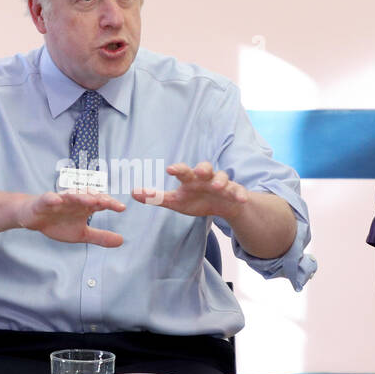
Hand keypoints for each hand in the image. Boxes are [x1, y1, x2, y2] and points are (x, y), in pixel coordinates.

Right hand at [16, 191, 125, 246]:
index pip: (100, 202)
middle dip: (97, 198)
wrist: (33, 218)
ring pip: (70, 195)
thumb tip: (122, 241)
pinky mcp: (43, 202)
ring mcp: (58, 199)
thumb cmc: (59, 223)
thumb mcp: (81, 234)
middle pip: (87, 196)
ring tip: (89, 201)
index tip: (122, 208)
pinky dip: (52, 198)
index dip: (110, 204)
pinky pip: (48, 198)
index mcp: (84, 206)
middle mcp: (74, 200)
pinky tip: (57, 200)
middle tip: (107, 203)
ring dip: (80, 196)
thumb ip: (100, 237)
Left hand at [133, 162, 248, 219]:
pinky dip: (240, 194)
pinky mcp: (235, 192)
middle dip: (203, 169)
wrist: (222, 205)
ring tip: (218, 187)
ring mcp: (222, 184)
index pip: (183, 171)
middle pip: (205, 168)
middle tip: (200, 172)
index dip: (178, 169)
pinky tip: (242, 198)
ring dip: (221, 181)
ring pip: (223, 178)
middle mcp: (206, 178)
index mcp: (191, 179)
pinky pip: (238, 191)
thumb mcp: (176, 201)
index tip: (169, 169)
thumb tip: (133, 192)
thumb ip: (156, 197)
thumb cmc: (196, 199)